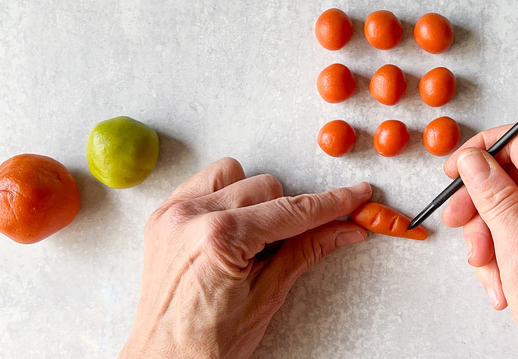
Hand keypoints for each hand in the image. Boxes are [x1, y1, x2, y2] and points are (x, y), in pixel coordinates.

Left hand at [119, 157, 370, 357]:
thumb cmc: (209, 343)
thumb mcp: (268, 297)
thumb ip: (307, 252)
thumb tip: (344, 229)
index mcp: (220, 239)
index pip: (291, 211)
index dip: (330, 204)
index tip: (355, 195)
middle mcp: (191, 216)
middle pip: (265, 186)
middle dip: (284, 214)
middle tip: (284, 246)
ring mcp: (172, 213)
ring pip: (233, 175)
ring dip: (251, 200)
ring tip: (250, 238)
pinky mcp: (162, 215)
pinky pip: (203, 183)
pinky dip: (223, 197)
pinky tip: (228, 227)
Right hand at [442, 126, 517, 358]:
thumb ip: (496, 200)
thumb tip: (474, 160)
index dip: (482, 150)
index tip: (455, 170)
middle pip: (516, 174)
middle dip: (481, 204)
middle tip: (460, 226)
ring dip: (493, 234)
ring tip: (489, 272)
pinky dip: (511, 246)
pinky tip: (504, 278)